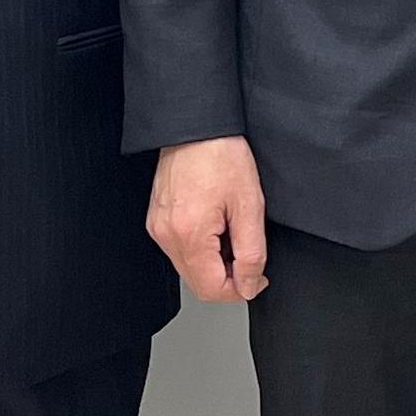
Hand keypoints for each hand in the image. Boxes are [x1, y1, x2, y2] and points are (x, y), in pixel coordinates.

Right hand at [147, 136, 268, 302]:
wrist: (196, 126)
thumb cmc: (221, 155)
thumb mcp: (250, 205)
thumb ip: (251, 253)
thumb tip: (249, 284)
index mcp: (189, 234)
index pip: (212, 290)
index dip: (241, 289)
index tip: (258, 276)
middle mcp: (167, 235)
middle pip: (198, 283)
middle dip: (228, 277)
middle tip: (248, 252)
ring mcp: (158, 228)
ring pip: (190, 268)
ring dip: (215, 262)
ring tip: (231, 230)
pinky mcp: (157, 220)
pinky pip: (180, 249)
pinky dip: (202, 248)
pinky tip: (215, 224)